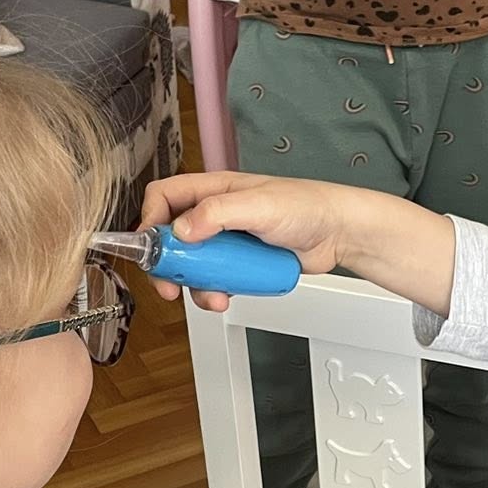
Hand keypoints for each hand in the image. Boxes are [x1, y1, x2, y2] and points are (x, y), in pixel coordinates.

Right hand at [139, 171, 456, 315]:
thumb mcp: (258, 206)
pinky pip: (213, 279)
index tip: (151, 248)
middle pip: (170, 237)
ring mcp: (225, 240)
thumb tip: (181, 230)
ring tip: (214, 296)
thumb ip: (217, 214)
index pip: (163, 197)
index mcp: (212, 190)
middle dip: (167, 264)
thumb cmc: (305, 206)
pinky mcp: (238, 263)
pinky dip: (213, 291)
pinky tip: (226, 296)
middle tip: (170, 285)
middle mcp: (213, 214)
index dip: (149, 220)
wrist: (338, 234)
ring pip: (190, 264)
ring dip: (194, 284)